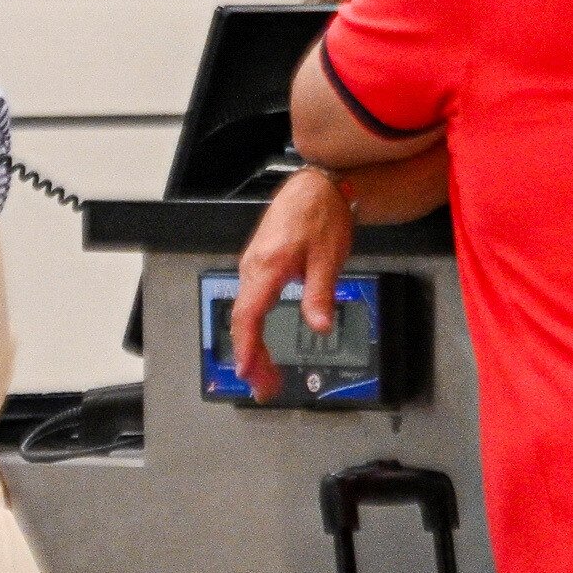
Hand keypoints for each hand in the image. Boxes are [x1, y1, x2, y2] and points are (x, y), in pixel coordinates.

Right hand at [229, 167, 357, 399]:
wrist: (316, 185)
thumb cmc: (321, 215)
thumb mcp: (328, 258)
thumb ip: (320, 294)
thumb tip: (319, 325)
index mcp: (268, 266)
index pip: (249, 316)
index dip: (247, 348)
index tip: (248, 373)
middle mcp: (253, 266)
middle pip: (243, 320)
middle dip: (251, 358)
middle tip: (264, 387)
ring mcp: (252, 264)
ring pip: (245, 312)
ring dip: (252, 345)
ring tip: (265, 373)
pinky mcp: (258, 263)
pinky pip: (249, 301)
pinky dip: (254, 327)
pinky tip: (262, 341)